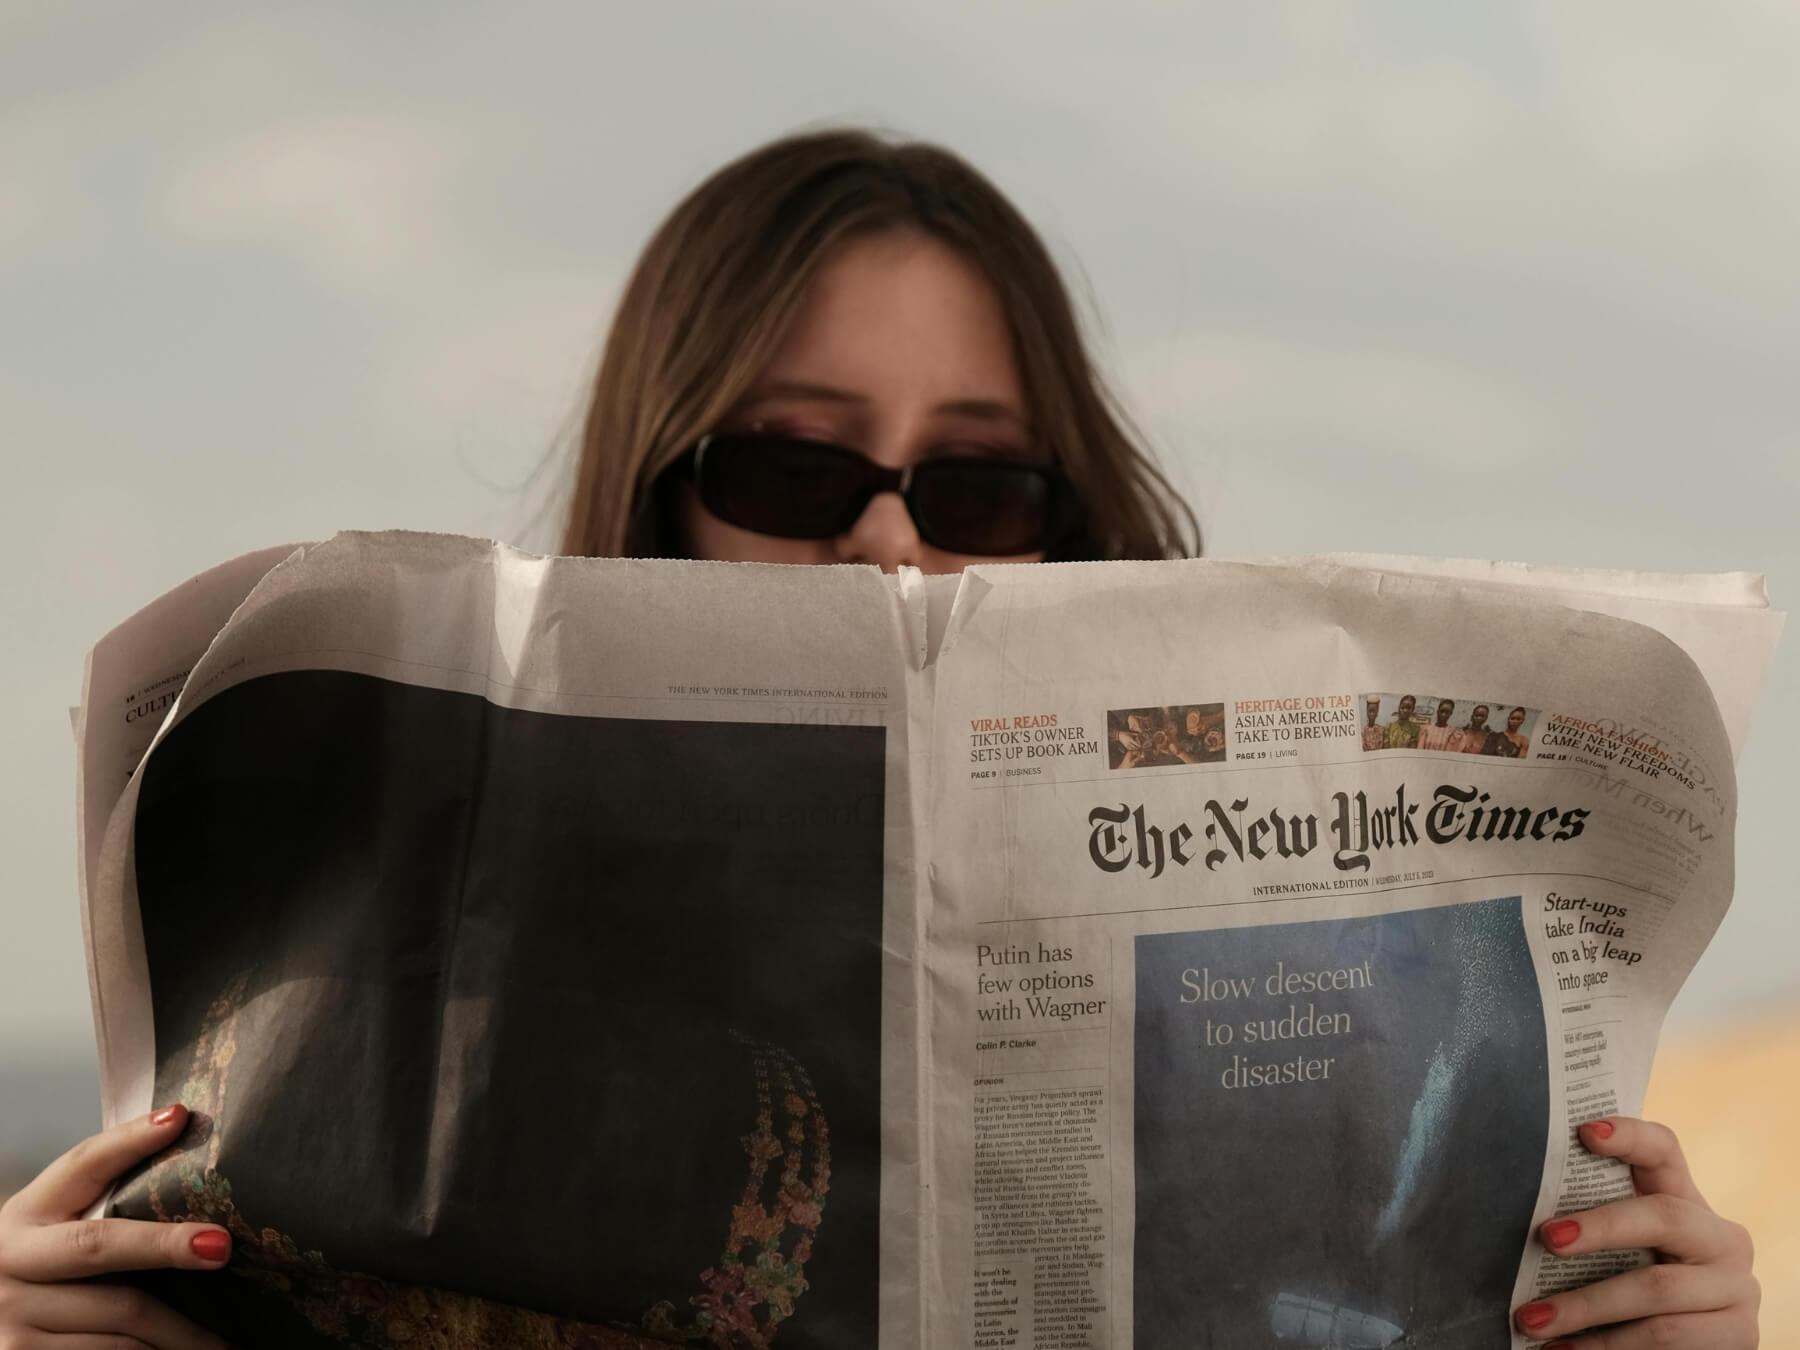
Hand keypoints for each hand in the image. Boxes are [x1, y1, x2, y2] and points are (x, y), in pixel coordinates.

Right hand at [0, 1104, 232, 1347]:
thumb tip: (186, 1134)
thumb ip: (108, 1200)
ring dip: (180, 1330)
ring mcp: (13, 1316)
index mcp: (26, 1213)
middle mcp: (11, 1261)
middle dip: (164, 1245)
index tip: (179, 1119)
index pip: (82, 1164)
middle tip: (221, 1248)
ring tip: (229, 1340)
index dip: (130, 1140)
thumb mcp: (57, 1229)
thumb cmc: (48, 1271)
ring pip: (118, 1318)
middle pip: (99, 1245)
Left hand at [1514, 1116, 1758, 1347]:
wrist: (1692, 1349)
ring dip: (1586, 1308)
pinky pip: (1667, 1340)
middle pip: (1664, 1217)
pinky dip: (1608, 1348)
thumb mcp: (1624, 1250)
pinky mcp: (1739, 1336)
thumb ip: (1593, 1225)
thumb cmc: (1637, 1287)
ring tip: (1531, 1321)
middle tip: (1546, 1237)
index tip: (1585, 1132)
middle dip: (1601, 1227)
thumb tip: (1515, 1213)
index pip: (1665, 1151)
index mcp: (1688, 1201)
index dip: (1630, 1135)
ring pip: (1657, 1290)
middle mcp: (1722, 1239)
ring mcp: (1737, 1288)